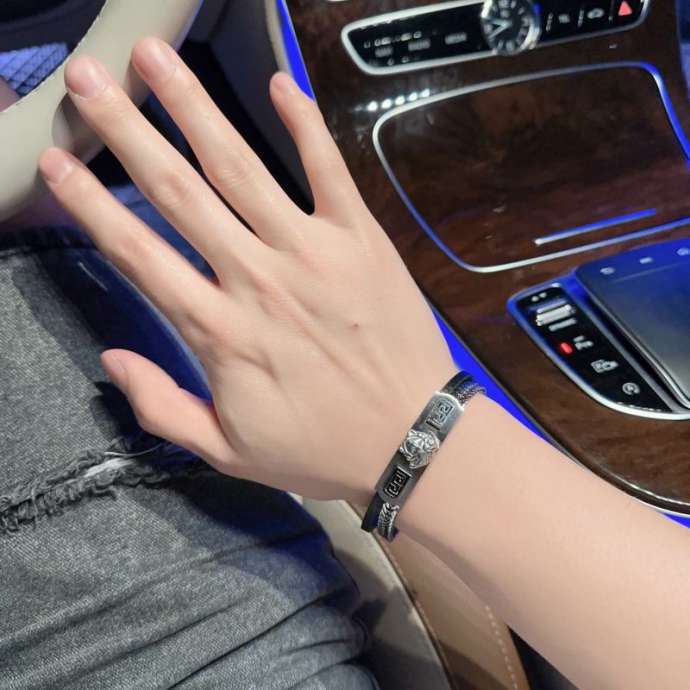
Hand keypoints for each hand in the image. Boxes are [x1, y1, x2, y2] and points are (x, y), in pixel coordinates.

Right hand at [38, 39, 456, 503]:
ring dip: (195, 110)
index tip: (57, 164)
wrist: (411, 440)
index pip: (138, 255)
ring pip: (242, 169)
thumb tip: (111, 361)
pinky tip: (279, 84)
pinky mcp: (361, 241)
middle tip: (90, 80)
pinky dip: (305, 126)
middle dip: (127, 132)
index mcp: (220, 332)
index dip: (91, 205)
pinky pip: (329, 172)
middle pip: (180, 194)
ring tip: (156, 62)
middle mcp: (258, 280)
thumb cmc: (321, 448)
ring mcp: (313, 253)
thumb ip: (162, 406)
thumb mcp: (228, 451)